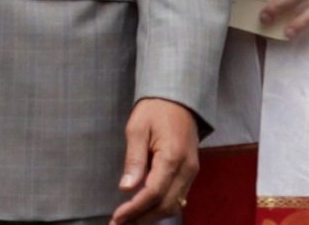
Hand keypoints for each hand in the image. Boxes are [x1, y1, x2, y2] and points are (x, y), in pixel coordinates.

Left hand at [111, 98, 198, 224]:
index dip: (135, 209)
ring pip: (174, 205)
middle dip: (142, 218)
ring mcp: (191, 171)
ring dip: (151, 216)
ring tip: (129, 220)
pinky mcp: (191, 171)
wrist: (179, 96)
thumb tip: (126, 188)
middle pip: (166, 205)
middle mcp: (186, 168)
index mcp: (173, 156)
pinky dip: (161, 207)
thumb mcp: (137, 127)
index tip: (117, 217)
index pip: (154, 192)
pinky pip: (178, 196)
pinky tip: (144, 209)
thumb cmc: (155, 108)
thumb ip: (134, 159)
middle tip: (119, 224)